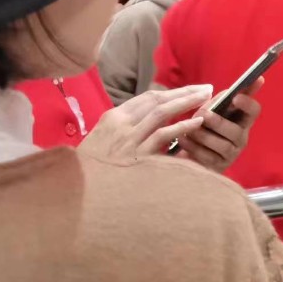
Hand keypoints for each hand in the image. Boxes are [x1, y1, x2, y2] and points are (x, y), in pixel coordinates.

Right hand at [80, 84, 212, 160]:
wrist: (77, 193)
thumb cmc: (91, 171)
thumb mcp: (102, 142)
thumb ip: (124, 129)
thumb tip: (149, 120)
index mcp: (112, 118)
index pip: (147, 98)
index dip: (171, 92)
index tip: (190, 89)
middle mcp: (120, 125)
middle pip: (157, 100)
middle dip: (184, 92)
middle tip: (206, 88)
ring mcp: (129, 140)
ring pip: (161, 113)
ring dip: (186, 102)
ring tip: (206, 98)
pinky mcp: (137, 157)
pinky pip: (162, 136)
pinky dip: (181, 127)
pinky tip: (197, 122)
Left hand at [176, 77, 263, 173]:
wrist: (189, 150)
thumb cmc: (202, 125)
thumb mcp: (210, 110)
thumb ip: (219, 100)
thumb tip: (223, 90)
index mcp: (242, 121)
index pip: (253, 111)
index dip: (247, 104)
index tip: (236, 97)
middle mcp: (240, 138)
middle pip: (236, 131)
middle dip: (219, 122)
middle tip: (203, 115)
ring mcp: (231, 154)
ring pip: (222, 145)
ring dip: (203, 136)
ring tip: (189, 130)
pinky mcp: (219, 167)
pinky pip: (208, 157)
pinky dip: (194, 147)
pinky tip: (183, 140)